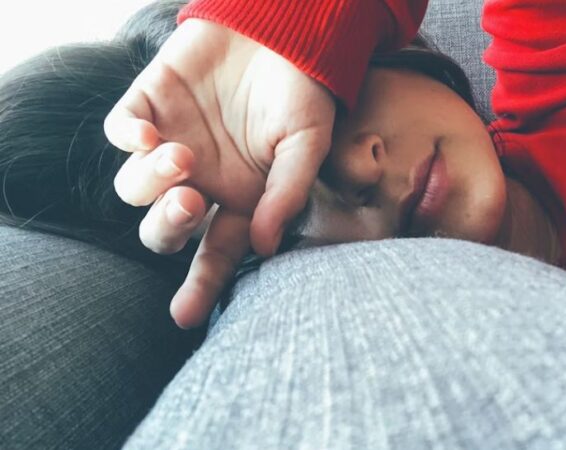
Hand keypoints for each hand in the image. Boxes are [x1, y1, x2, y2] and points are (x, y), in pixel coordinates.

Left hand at [104, 19, 335, 327]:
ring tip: (181, 157)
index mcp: (239, 198)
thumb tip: (263, 245)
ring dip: (150, 181)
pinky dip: (127, 139)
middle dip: (166, 227)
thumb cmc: (302, 92)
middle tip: (189, 205)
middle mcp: (201, 180)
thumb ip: (286, 193)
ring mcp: (171, 143)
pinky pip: (119, 131)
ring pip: (132, 187)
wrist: (285, 32)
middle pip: (162, 228)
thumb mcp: (307, 145)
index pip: (216, 250)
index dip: (200, 285)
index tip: (185, 316)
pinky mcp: (149, 104)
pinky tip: (149, 135)